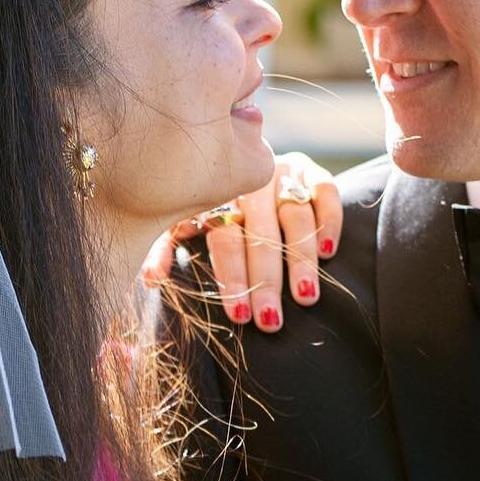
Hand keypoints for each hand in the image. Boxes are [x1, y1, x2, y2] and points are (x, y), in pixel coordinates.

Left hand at [142, 150, 342, 328]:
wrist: (231, 160)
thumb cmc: (204, 206)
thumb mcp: (177, 222)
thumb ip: (162, 247)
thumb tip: (151, 280)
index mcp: (214, 194)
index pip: (224, 237)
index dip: (232, 276)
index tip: (240, 315)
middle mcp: (249, 181)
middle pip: (261, 232)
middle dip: (266, 280)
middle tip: (271, 320)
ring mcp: (282, 172)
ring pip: (296, 216)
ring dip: (300, 259)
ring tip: (305, 297)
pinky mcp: (311, 169)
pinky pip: (325, 191)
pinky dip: (328, 220)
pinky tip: (328, 253)